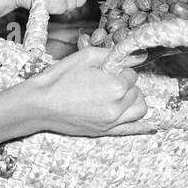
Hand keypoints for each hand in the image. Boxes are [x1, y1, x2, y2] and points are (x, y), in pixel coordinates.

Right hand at [19, 45, 149, 135]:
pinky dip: (140, 124)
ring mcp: (112, 122)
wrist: (40, 104)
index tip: (108, 70)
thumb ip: (113, 55)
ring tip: (117, 95)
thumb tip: (134, 56)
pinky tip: (147, 123)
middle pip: (137, 91)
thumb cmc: (60, 78)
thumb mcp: (86, 56)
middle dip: (126, 84)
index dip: (120, 70)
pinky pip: (132, 129)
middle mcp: (117, 106)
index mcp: (115, 86)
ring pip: (140, 109)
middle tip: (108, 80)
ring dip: (133, 100)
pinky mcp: (105, 132)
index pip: (131, 74)